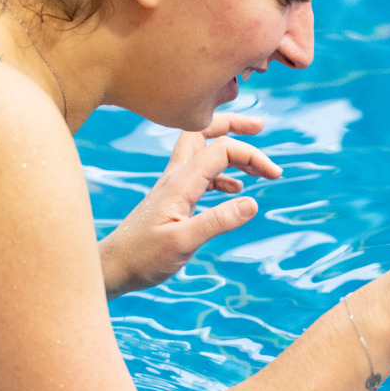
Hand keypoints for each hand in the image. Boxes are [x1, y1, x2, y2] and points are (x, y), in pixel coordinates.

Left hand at [99, 114, 283, 296]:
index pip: (222, 150)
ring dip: (230, 151)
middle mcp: (176, 176)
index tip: (275, 175)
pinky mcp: (172, 198)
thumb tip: (253, 203)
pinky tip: (235, 190)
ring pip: (203, 151)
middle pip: (204, 131)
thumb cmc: (143, 257)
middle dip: (232, 124)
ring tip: (257, 168)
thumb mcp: (182, 243)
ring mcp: (173, 185)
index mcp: (181, 182)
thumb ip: (218, 222)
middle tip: (260, 126)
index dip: (252, 156)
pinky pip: (200, 174)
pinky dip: (222, 174)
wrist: (114, 266)